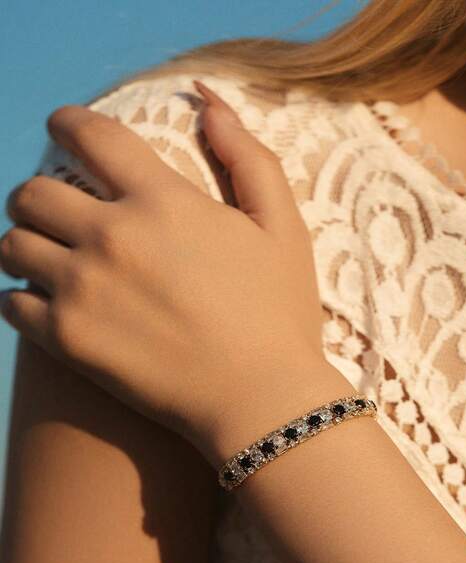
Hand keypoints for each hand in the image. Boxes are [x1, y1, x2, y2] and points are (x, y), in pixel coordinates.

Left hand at [0, 81, 328, 465]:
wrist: (262, 401)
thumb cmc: (280, 316)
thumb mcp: (283, 228)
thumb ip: (248, 158)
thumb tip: (209, 103)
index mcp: (162, 201)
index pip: (89, 134)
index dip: (67, 122)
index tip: (61, 127)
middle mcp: (112, 236)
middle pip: (32, 193)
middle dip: (36, 195)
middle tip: (52, 213)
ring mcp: (83, 289)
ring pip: (12, 245)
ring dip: (23, 246)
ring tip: (43, 260)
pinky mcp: (68, 341)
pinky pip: (11, 304)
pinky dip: (20, 298)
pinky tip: (46, 305)